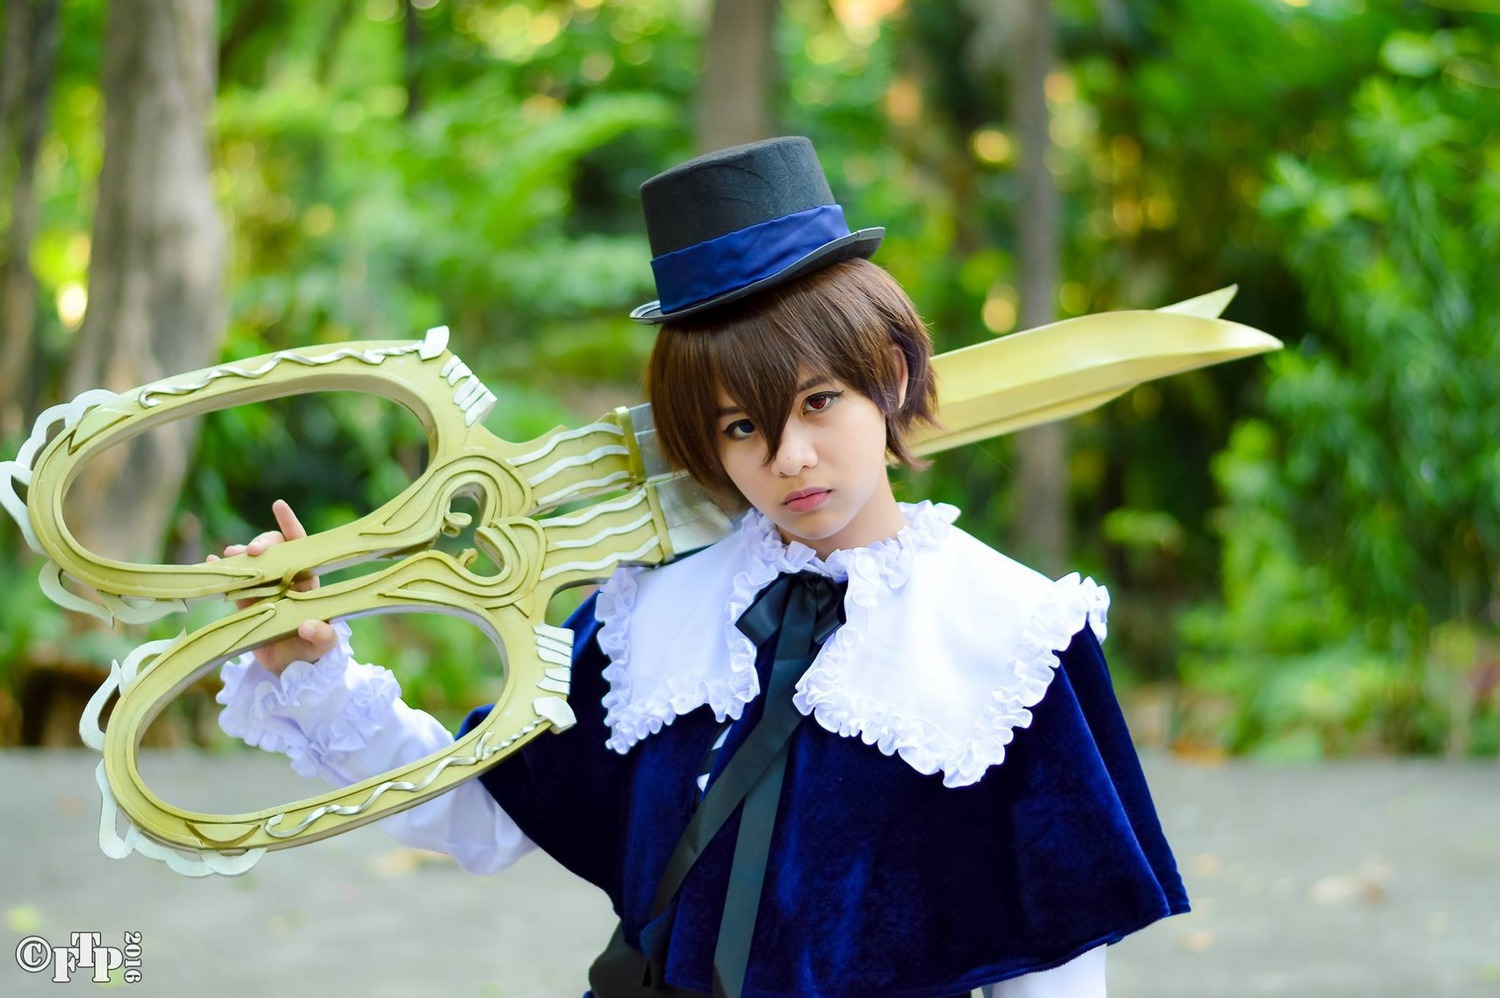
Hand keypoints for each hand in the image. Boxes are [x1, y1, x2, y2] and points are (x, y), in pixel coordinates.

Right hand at [207, 499, 337, 675]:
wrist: (289, 671)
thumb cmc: (313, 652)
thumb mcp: (323, 645)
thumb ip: (322, 636)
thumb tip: (308, 625)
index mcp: (307, 581)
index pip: (302, 546)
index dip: (290, 525)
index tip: (278, 507)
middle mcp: (285, 579)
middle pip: (272, 549)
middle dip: (261, 543)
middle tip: (251, 551)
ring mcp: (263, 588)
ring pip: (250, 562)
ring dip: (239, 554)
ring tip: (230, 556)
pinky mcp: (244, 601)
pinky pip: (231, 580)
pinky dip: (220, 570)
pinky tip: (210, 563)